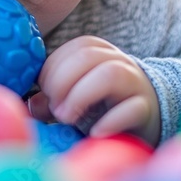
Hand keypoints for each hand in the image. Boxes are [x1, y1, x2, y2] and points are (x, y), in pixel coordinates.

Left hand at [28, 35, 160, 144]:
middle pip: (88, 56)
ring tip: (67, 118)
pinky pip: (132, 108)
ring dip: (82, 95)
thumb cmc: (103, 104)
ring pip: (111, 74)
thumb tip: (32, 104)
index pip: (74, 48)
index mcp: (98, 51)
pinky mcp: (146, 109)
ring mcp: (135, 83)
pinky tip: (95, 133)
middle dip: (63, 81)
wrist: (148, 117)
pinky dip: (110, 120)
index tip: (44, 93)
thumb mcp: (75, 96)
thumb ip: (53, 97)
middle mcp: (118, 61)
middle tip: (55, 109)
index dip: (53, 69)